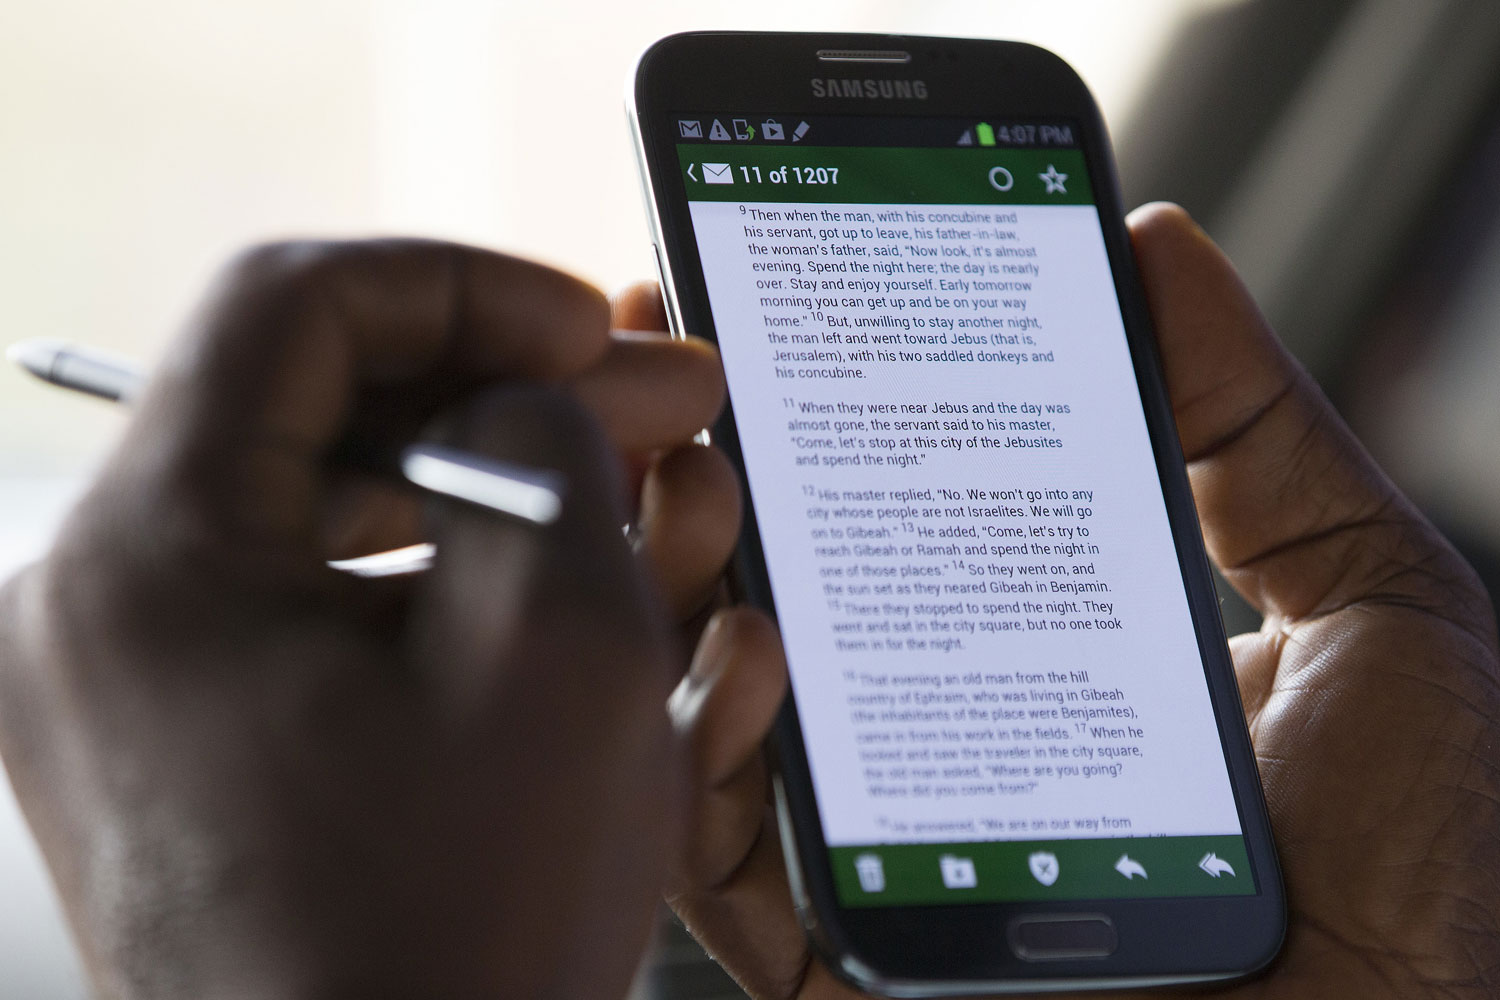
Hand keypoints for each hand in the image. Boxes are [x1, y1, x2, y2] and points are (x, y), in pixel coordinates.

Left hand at [0, 240, 732, 998]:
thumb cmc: (467, 938)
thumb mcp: (566, 653)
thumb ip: (556, 454)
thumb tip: (544, 388)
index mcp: (152, 560)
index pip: (296, 303)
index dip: (467, 283)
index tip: (591, 328)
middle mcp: (91, 609)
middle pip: (304, 400)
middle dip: (493, 387)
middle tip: (645, 410)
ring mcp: (115, 687)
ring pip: (309, 499)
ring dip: (469, 479)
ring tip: (617, 501)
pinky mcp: (168, 747)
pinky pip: (296, 598)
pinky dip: (418, 570)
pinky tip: (531, 596)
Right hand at [667, 205, 1499, 997]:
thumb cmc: (1425, 870)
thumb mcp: (1365, 596)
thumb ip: (1251, 424)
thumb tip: (1151, 244)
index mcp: (1010, 655)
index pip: (870, 519)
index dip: (795, 410)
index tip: (749, 298)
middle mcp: (918, 744)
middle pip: (758, 601)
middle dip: (701, 474)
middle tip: (689, 376)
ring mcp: (867, 851)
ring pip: (701, 714)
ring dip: (676, 588)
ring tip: (705, 485)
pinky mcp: (831, 964)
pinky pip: (716, 863)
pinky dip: (700, 753)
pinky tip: (755, 655)